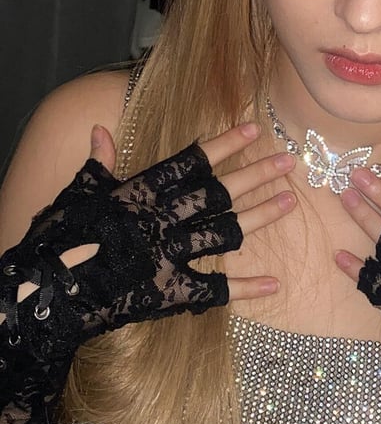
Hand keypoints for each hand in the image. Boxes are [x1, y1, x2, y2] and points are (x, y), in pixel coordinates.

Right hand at [0, 122, 295, 423]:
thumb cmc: (60, 239)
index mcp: (141, 192)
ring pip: (225, 233)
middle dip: (256, 175)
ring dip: (260, 217)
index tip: (253, 128)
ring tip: (290, 202)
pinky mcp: (170, 293)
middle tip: (289, 161)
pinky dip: (246, 289)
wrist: (46, 295)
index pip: (191, 162)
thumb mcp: (77, 195)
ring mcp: (170, 256)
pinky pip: (216, 291)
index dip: (224, 144)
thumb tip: (100, 128)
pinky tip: (274, 284)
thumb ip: (98, 163)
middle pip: (219, 193)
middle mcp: (162, 220)